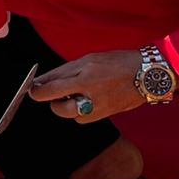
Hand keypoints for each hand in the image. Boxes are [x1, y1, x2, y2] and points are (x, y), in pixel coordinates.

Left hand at [30, 50, 145, 121]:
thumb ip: (63, 72)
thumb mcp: (87, 60)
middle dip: (53, 102)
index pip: (51, 89)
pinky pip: (84, 119)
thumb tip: (42, 81)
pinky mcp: (105, 116)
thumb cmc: (116, 62)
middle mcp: (90, 96)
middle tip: (58, 91)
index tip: (32, 89)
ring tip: (78, 93)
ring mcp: (98, 109)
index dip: (37, 91)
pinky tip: (89, 99)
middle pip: (59, 109)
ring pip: (72, 116)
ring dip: (69, 107)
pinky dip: (82, 111)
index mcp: (84, 77)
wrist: (146, 75)